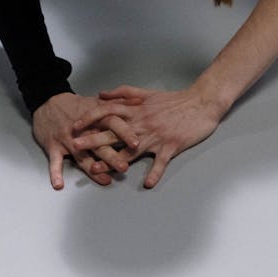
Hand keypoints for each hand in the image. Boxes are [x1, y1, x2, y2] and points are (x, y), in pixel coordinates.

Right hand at [32, 91, 141, 189]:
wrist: (49, 102)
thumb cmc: (75, 105)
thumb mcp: (97, 101)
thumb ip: (118, 102)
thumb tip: (139, 101)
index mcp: (95, 117)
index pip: (112, 123)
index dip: (124, 133)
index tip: (136, 143)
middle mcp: (83, 129)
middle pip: (99, 143)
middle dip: (112, 156)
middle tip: (124, 167)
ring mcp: (68, 139)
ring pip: (82, 156)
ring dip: (93, 168)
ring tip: (105, 179)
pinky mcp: (53, 146)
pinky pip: (54, 162)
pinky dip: (55, 173)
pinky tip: (59, 184)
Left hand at [71, 85, 222, 188]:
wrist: (201, 103)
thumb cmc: (175, 100)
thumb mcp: (148, 93)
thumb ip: (124, 92)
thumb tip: (102, 94)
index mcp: (137, 110)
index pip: (109, 111)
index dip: (90, 118)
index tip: (75, 126)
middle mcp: (143, 123)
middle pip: (115, 131)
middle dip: (94, 139)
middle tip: (76, 147)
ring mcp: (156, 135)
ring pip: (131, 150)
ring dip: (114, 161)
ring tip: (98, 170)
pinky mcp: (171, 145)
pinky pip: (161, 162)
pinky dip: (155, 173)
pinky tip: (147, 184)